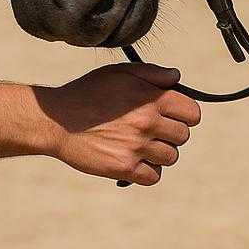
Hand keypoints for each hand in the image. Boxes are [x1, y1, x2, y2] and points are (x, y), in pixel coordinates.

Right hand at [34, 63, 201, 185]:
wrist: (57, 120)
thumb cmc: (88, 92)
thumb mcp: (120, 72)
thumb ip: (153, 73)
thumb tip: (176, 77)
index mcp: (151, 98)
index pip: (192, 113)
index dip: (184, 115)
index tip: (171, 116)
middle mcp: (147, 123)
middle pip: (183, 136)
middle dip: (171, 133)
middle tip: (151, 131)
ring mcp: (136, 147)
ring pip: (170, 157)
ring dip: (159, 153)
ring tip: (140, 145)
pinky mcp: (124, 168)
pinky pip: (153, 176)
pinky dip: (146, 171)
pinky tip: (133, 160)